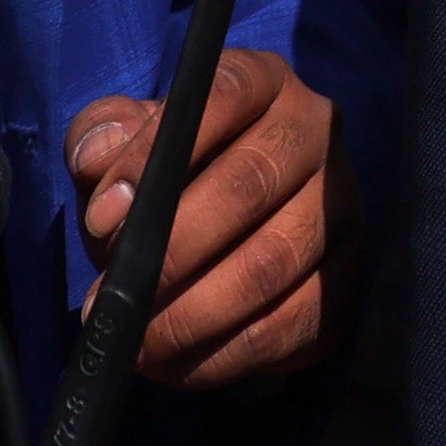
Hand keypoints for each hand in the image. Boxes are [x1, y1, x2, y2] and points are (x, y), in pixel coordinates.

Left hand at [67, 50, 333, 384]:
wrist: (225, 237)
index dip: (155, 154)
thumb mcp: (125, 145)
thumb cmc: (168, 179)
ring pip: (271, 262)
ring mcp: (343, 207)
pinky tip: (173, 362)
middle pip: (249, 184)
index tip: (101, 217)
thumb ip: (101, 138)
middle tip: (111, 300)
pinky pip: (289, 323)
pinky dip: (222, 353)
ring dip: (191, 314)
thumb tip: (98, 160)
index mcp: (265, 83)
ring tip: (135, 341)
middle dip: (170, 251)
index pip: (222, 95)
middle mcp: (317, 134)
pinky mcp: (346, 278)